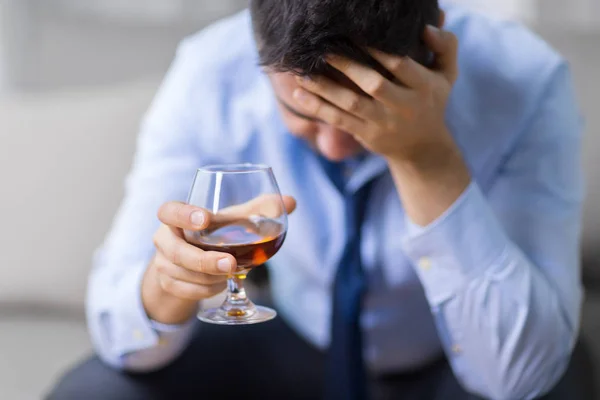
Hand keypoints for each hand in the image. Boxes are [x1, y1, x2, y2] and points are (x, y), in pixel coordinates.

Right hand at [142, 196, 295, 324]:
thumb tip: (291, 201)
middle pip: (176, 251)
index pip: (168, 211)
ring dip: (210, 278)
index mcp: (176, 218)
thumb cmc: (212, 235)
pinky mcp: (168, 285)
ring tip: (232, 271)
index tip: (205, 219)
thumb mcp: (232, 221)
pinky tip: (220, 284)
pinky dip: (207, 290)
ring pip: (184, 275)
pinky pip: (188, 292)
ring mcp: (163, 264)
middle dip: (204, 260)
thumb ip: (258, 210)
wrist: (188, 265)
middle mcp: (164, 239)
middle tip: (231, 264)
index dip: (183, 215)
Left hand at [293, 25, 458, 162]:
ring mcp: (383, 123)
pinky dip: (318, 108)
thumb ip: (444, 46)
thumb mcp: (447, 74)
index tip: (354, 34)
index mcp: (424, 87)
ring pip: (350, 103)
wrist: (422, 148)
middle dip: (346, 66)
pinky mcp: (366, 135)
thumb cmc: (431, 101)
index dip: (377, 49)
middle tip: (323, 49)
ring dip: (324, 87)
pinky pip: (339, 120)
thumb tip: (426, 26)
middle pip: (373, 84)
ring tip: (302, 72)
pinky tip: (300, 94)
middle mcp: (403, 106)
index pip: (400, 64)